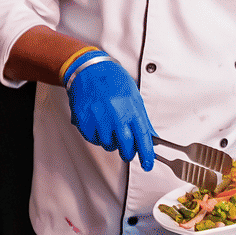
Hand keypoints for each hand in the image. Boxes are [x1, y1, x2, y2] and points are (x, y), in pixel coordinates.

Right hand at [65, 51, 154, 168]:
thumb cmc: (113, 81)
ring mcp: (99, 118)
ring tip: (110, 128)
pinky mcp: (85, 121)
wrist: (90, 70)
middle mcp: (116, 115)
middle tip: (127, 152)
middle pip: (125, 146)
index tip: (148, 164)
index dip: (146, 154)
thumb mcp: (134, 97)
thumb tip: (151, 136)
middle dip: (128, 153)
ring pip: (108, 145)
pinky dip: (97, 137)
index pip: (143, 137)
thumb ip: (142, 119)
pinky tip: (99, 125)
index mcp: (131, 108)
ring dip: (111, 142)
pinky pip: (93, 139)